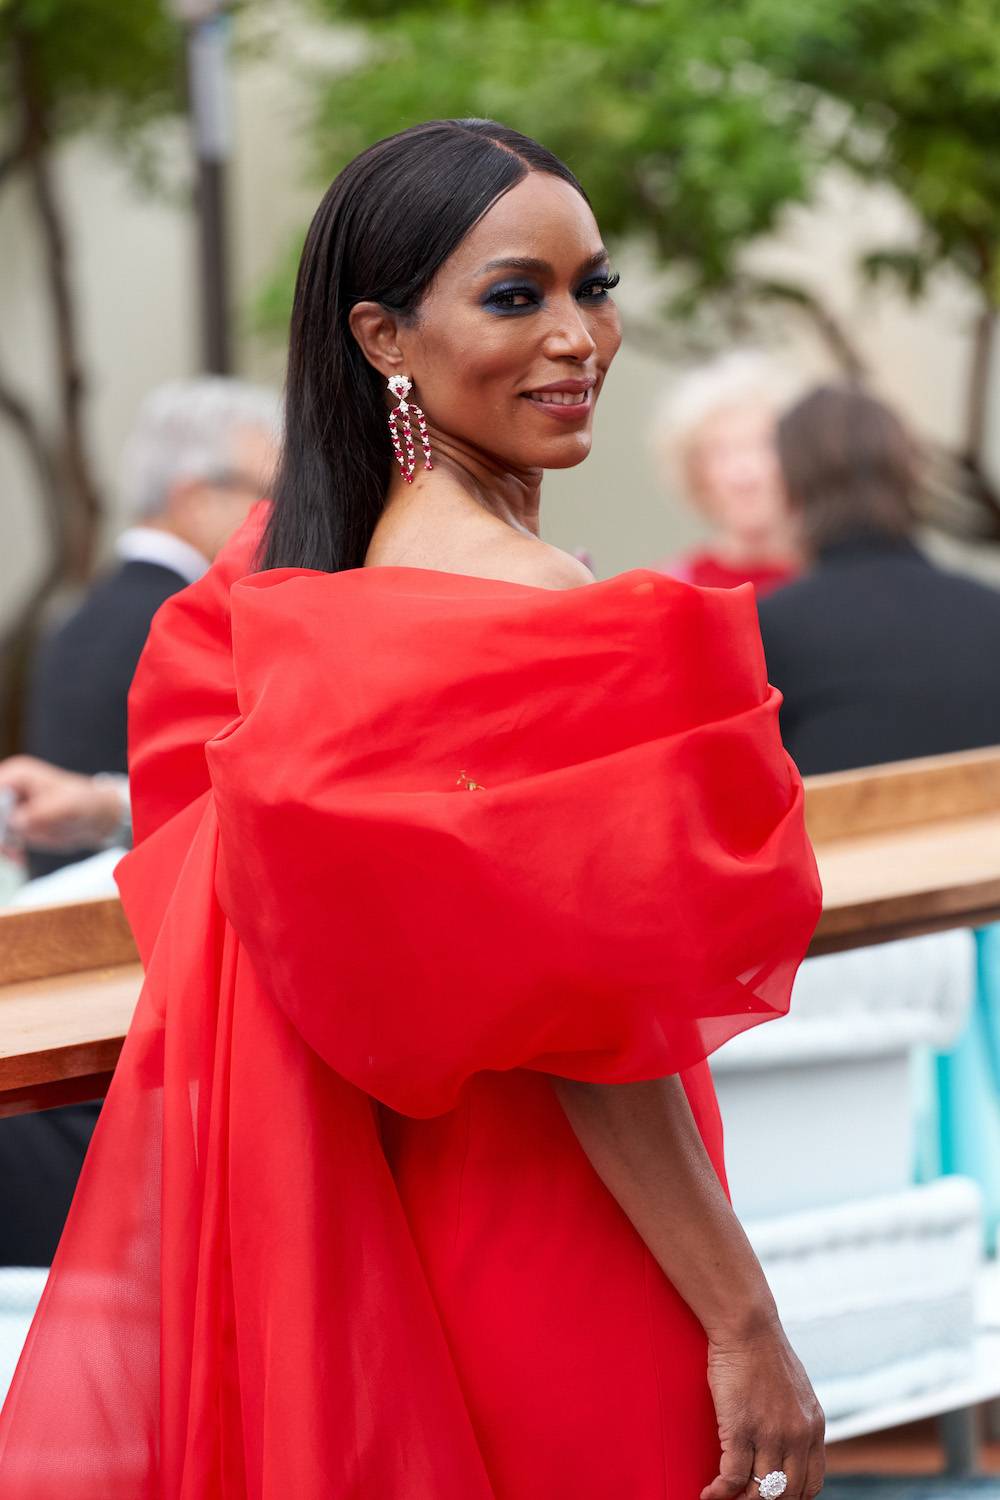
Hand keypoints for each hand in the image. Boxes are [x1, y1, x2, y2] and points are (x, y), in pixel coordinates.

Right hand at [0, 756, 124, 854]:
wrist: (95, 818)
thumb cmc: (82, 803)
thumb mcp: (63, 807)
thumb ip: (38, 814)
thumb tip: (16, 822)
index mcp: (16, 776)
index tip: (6, 827)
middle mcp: (8, 791)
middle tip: (7, 848)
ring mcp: (9, 810)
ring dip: (1, 845)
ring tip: (14, 856)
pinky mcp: (14, 828)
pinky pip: (2, 842)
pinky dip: (7, 852)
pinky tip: (18, 859)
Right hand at [701, 1318, 824, 1499]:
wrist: (747, 1326)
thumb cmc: (763, 1351)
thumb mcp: (795, 1390)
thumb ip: (797, 1418)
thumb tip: (788, 1441)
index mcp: (813, 1426)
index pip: (811, 1484)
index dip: (792, 1498)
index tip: (772, 1496)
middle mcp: (797, 1436)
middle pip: (787, 1494)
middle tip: (744, 1498)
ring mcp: (770, 1435)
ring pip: (760, 1492)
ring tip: (724, 1497)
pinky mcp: (740, 1430)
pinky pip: (732, 1478)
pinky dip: (719, 1492)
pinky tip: (708, 1493)